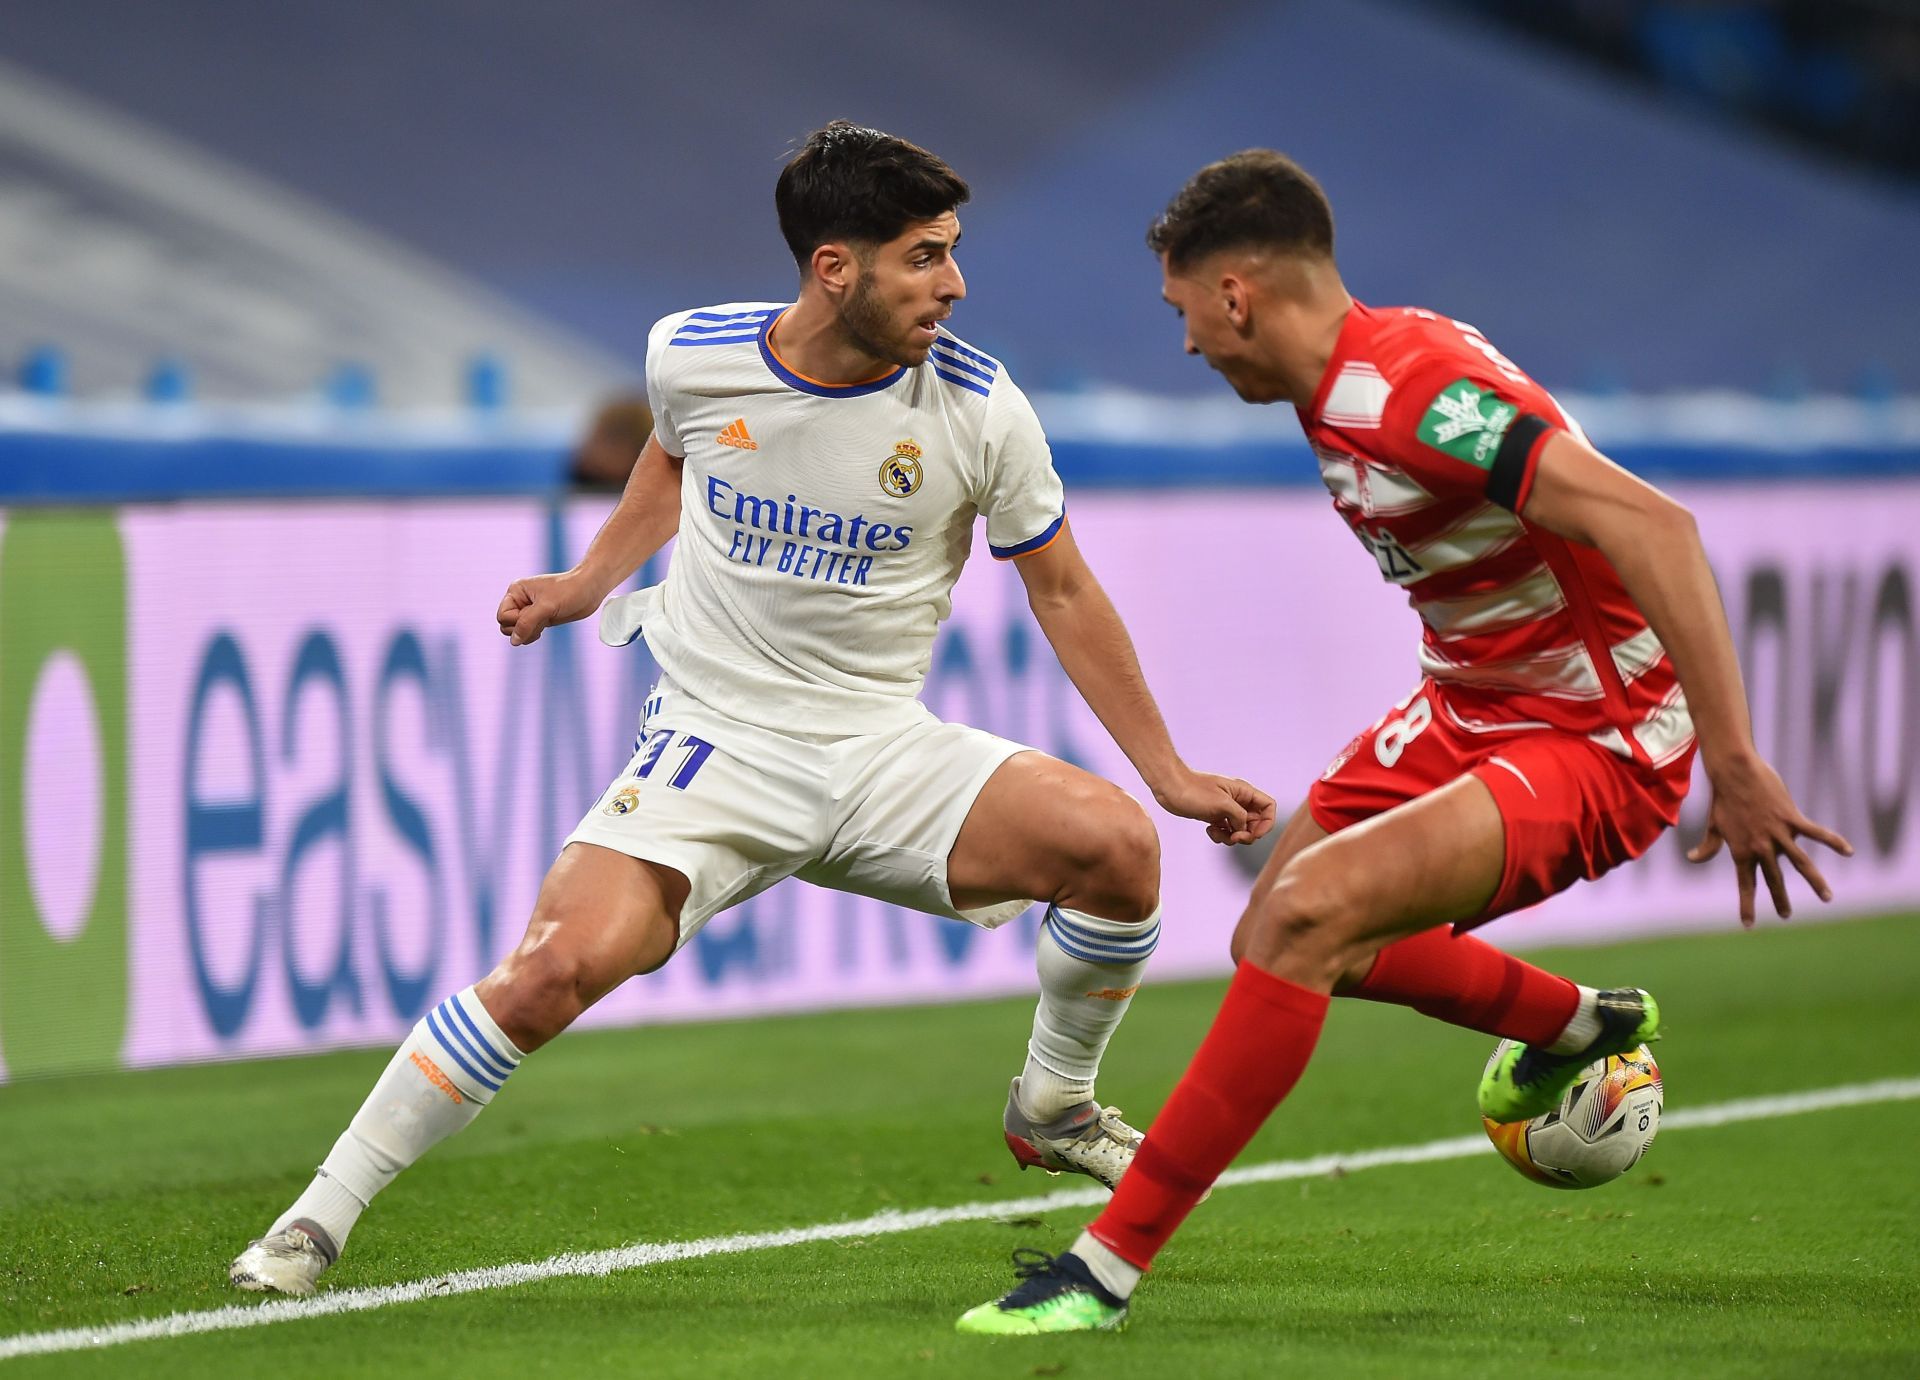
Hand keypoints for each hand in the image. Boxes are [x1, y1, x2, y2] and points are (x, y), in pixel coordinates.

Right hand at [496, 571, 602, 645]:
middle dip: (522, 629)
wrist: (590, 589)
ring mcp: (530, 610)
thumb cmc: (569, 592)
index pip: (502, 616)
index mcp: (516, 591)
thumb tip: (513, 641)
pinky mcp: (540, 618)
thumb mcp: (546, 607)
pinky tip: (544, 629)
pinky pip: (527, 633)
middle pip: (506, 625)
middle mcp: (520, 600)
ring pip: (517, 631)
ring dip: (528, 633)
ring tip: (544, 624)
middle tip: (540, 621)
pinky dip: (533, 635)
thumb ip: (527, 624)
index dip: (516, 622)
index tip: (534, 615)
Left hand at [1150, 768, 1276, 845]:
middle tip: (1234, 838)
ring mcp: (1226, 809)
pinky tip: (1209, 831)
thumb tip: (1243, 830)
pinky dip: (1220, 836)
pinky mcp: (1214, 817)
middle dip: (1247, 834)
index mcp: (1243, 792)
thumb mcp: (1222, 804)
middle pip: (1256, 823)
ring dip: (1232, 837)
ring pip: (1240, 830)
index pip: (1268, 807)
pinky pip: (1226, 832)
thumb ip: (1240, 817)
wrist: (1169, 787)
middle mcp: (1238, 800)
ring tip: (1218, 833)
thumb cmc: (1194, 791)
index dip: (1267, 823)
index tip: (1254, 833)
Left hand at [1686, 752, 1852, 925]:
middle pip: (1774, 879)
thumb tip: (1692, 858)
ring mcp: (1777, 833)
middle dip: (1780, 900)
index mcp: (1741, 851)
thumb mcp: (1713, 826)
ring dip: (1815, 881)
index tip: (1748, 925)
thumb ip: (1708, 846)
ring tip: (1827, 898)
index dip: (1747, 905)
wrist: (1734, 773)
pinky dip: (1833, 841)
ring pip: (1800, 863)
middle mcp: (1760, 847)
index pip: (1746, 885)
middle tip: (1786, 916)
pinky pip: (1816, 833)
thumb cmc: (1723, 799)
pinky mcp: (1791, 818)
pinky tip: (1848, 851)